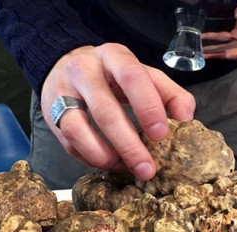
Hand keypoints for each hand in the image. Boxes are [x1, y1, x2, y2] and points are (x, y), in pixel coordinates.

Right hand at [41, 43, 194, 180]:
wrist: (66, 65)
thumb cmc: (114, 75)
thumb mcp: (144, 75)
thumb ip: (169, 93)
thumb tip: (186, 119)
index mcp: (114, 56)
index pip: (132, 77)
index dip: (148, 107)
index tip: (161, 134)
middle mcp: (84, 70)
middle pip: (105, 111)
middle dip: (128, 144)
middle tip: (147, 169)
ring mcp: (62, 93)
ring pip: (78, 129)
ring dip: (104, 155)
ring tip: (124, 168)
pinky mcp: (50, 115)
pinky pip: (69, 143)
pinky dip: (90, 158)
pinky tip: (108, 162)